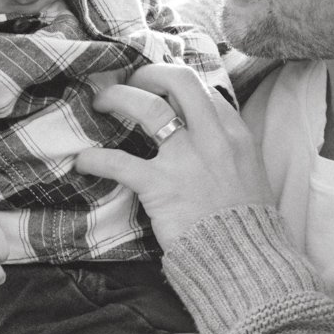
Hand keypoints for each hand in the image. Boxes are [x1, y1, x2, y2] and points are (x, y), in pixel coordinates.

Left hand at [74, 63, 272, 248]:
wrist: (243, 259)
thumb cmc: (247, 224)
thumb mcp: (251, 174)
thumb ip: (230, 150)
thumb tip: (209, 136)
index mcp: (235, 134)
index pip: (205, 90)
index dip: (178, 83)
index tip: (161, 88)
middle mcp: (212, 137)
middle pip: (178, 81)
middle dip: (148, 74)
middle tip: (131, 83)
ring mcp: (185, 159)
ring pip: (146, 107)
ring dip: (118, 97)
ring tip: (101, 102)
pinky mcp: (159, 186)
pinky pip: (118, 162)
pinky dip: (94, 158)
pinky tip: (81, 162)